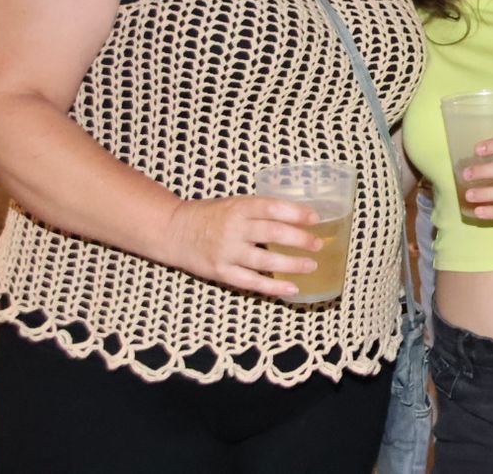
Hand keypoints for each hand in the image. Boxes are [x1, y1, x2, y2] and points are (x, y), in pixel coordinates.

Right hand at [162, 195, 327, 298]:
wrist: (174, 231)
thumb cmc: (209, 215)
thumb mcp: (233, 203)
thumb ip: (259, 211)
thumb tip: (297, 216)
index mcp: (239, 207)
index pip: (272, 208)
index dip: (296, 213)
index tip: (315, 218)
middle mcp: (234, 228)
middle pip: (272, 233)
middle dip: (299, 240)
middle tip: (318, 244)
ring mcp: (227, 252)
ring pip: (265, 260)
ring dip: (292, 264)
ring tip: (312, 266)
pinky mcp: (221, 272)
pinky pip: (251, 282)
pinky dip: (273, 287)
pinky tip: (291, 288)